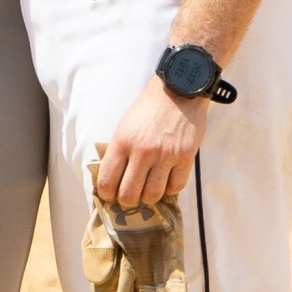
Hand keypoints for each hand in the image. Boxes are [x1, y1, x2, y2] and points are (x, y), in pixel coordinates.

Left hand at [96, 78, 209, 206]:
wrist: (178, 90)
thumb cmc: (148, 109)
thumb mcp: (124, 126)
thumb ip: (119, 152)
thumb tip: (113, 181)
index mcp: (122, 142)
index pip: (107, 181)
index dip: (107, 194)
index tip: (111, 195)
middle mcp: (142, 151)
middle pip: (128, 195)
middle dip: (127, 200)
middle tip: (131, 196)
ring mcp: (165, 155)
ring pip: (152, 196)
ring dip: (149, 197)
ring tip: (149, 189)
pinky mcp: (185, 156)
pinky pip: (176, 187)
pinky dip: (170, 188)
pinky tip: (167, 180)